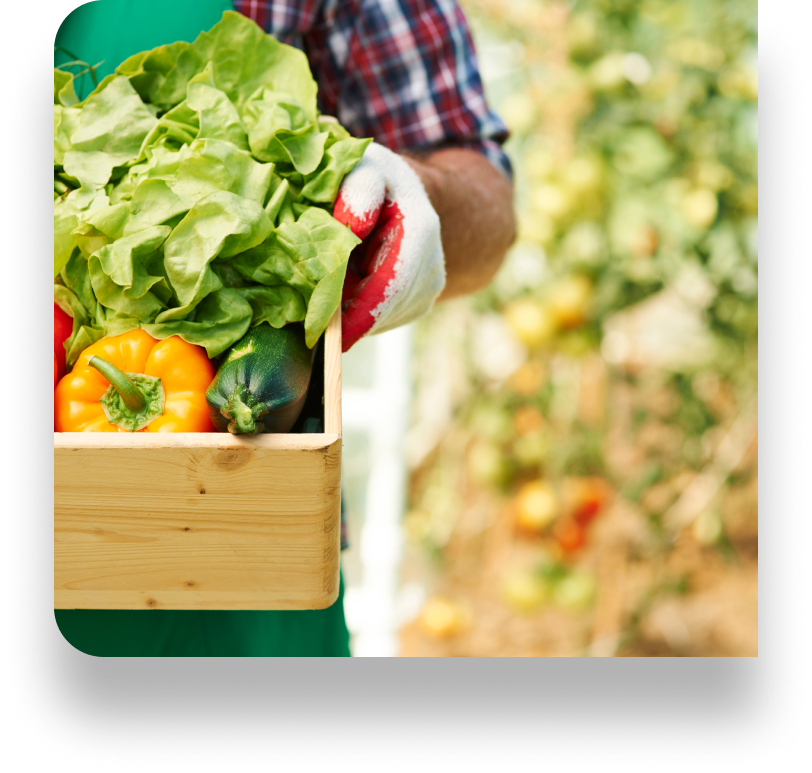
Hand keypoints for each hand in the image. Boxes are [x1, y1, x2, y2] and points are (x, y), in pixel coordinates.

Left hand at [333, 143, 445, 351]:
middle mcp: (431, 266)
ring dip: (349, 316)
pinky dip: (357, 315)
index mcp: (419, 231)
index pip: (391, 284)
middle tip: (309, 324)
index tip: (333, 338)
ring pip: (382, 320)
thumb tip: (353, 228)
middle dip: (346, 321)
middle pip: (385, 309)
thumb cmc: (373, 178)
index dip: (361, 315)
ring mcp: (428, 289)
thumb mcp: (364, 168)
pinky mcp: (419, 303)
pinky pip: (382, 320)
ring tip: (324, 295)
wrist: (402, 194)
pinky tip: (343, 293)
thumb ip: (359, 190)